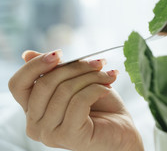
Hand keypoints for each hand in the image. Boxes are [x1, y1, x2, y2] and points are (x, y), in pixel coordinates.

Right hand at [8, 50, 143, 150]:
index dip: (35, 65)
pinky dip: (97, 89)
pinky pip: (79, 101)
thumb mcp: (76, 83)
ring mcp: (50, 134)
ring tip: (108, 76)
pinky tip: (108, 88)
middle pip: (44, 83)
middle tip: (99, 63)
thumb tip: (27, 55)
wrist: (123, 131)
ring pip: (64, 90)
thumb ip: (54, 71)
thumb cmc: (100, 107)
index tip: (59, 53)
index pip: (18, 84)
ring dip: (92, 77)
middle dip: (76, 67)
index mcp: (32, 110)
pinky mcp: (69, 136)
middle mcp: (35, 125)